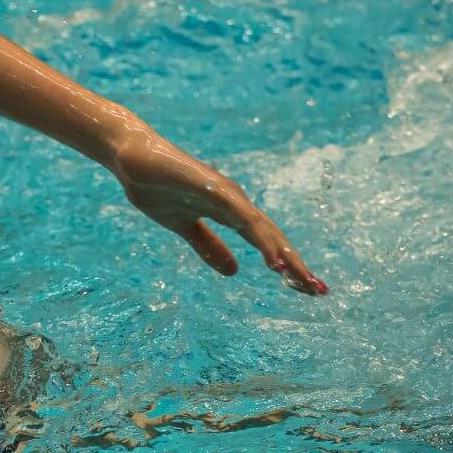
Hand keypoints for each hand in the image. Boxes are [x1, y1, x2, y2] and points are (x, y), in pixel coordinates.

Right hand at [112, 124, 325, 295]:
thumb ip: (209, 247)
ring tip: (303, 281)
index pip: (266, 244)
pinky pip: (243, 218)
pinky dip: (262, 239)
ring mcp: (227, 195)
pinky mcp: (214, 189)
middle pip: (274, 239)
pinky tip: (273, 260)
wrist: (133, 160)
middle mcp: (237, 204)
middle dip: (296, 267)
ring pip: (264, 231)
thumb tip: (235, 271)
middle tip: (319, 292)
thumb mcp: (185, 228)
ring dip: (285, 256)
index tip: (305, 290)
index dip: (287, 267)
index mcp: (232, 213)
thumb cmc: (158, 188)